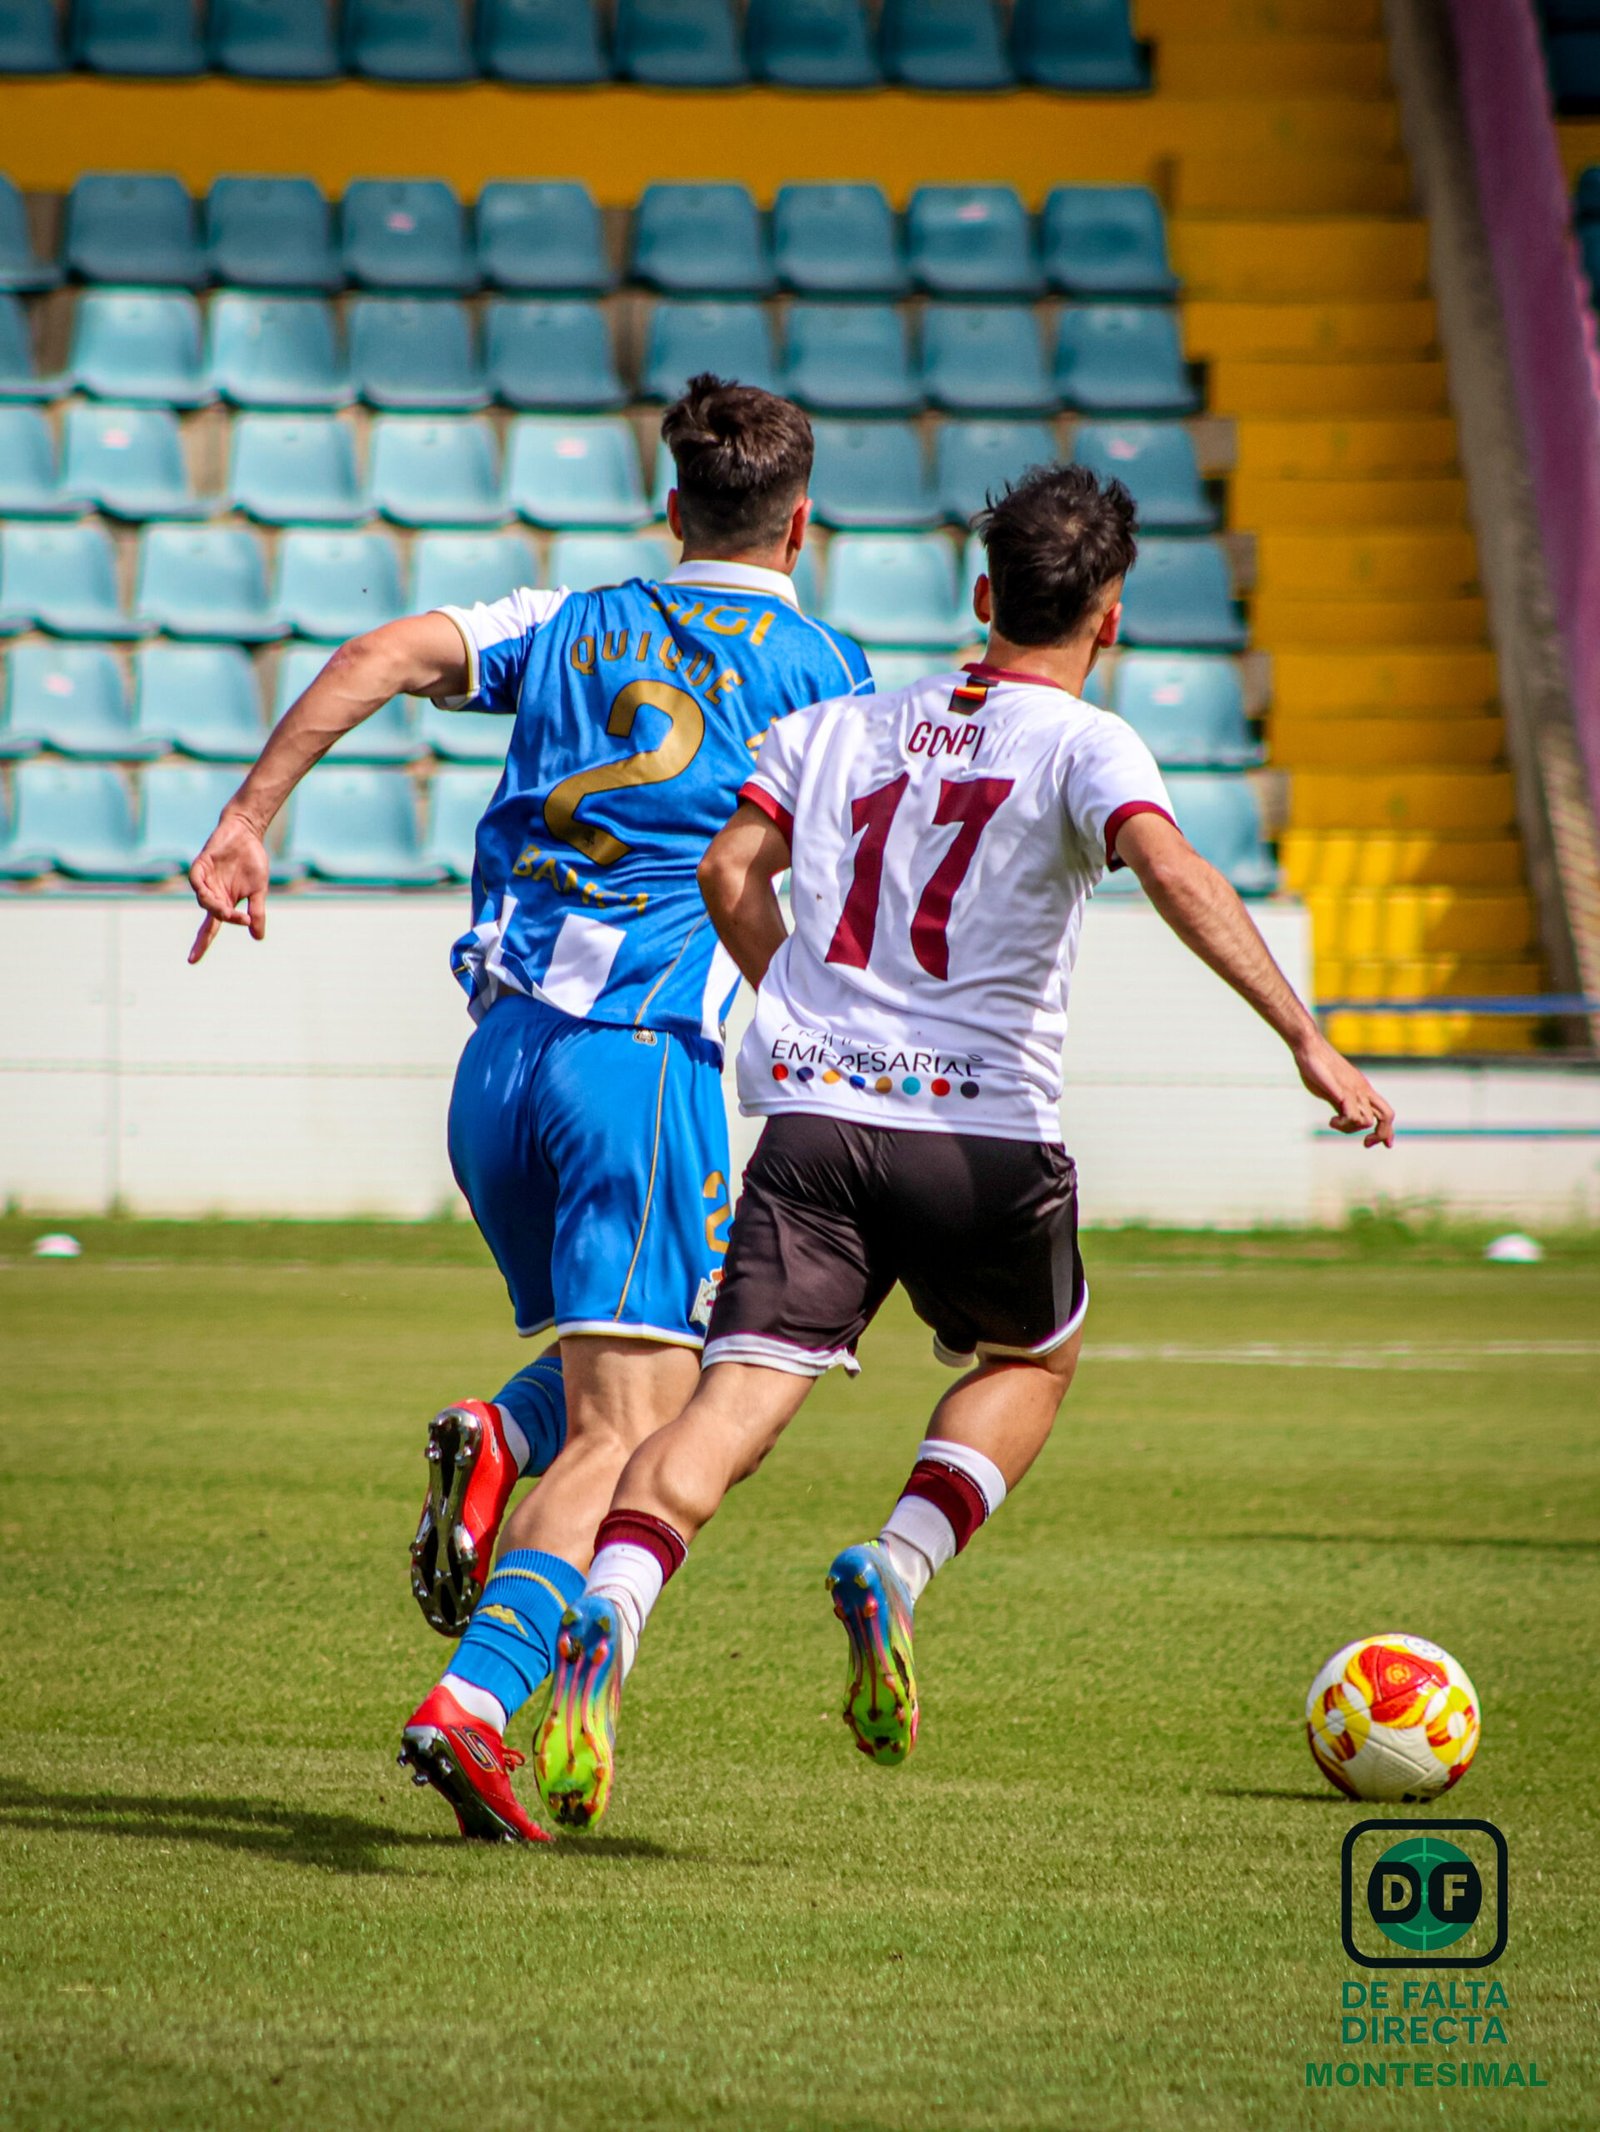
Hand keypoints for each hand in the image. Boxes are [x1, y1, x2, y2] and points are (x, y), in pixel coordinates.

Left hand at [188, 809, 268, 963]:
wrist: (247, 834)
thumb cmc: (252, 861)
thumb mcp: (259, 891)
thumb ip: (257, 913)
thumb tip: (258, 938)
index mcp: (224, 903)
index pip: (211, 928)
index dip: (202, 944)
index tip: (192, 961)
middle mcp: (212, 895)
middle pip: (206, 920)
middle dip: (201, 939)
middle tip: (194, 956)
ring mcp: (205, 881)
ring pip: (205, 902)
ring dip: (217, 910)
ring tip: (231, 912)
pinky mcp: (201, 866)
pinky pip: (196, 882)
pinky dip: (203, 891)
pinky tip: (212, 896)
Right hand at [1293, 1030, 1394, 1147]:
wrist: (1309, 1047)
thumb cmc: (1317, 1067)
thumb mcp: (1332, 1090)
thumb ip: (1340, 1103)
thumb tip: (1342, 1117)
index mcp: (1364, 1090)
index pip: (1386, 1112)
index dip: (1388, 1131)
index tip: (1386, 1145)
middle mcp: (1363, 1090)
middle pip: (1387, 1116)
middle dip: (1381, 1134)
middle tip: (1365, 1143)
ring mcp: (1354, 1090)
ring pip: (1367, 1120)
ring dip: (1350, 1129)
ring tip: (1334, 1122)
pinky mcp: (1343, 1091)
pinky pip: (1353, 1115)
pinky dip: (1343, 1124)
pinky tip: (1331, 1120)